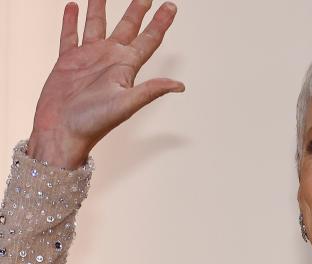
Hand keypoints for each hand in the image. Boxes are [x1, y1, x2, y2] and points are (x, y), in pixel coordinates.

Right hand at [27, 0, 183, 168]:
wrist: (61, 134)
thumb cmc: (93, 124)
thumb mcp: (125, 104)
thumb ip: (150, 91)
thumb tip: (180, 86)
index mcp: (125, 67)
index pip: (149, 39)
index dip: (160, 22)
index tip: (171, 6)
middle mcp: (109, 59)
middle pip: (127, 27)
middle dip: (137, 9)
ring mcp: (88, 59)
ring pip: (97, 25)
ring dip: (100, 8)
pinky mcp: (67, 62)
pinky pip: (70, 35)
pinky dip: (71, 21)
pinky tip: (73, 7)